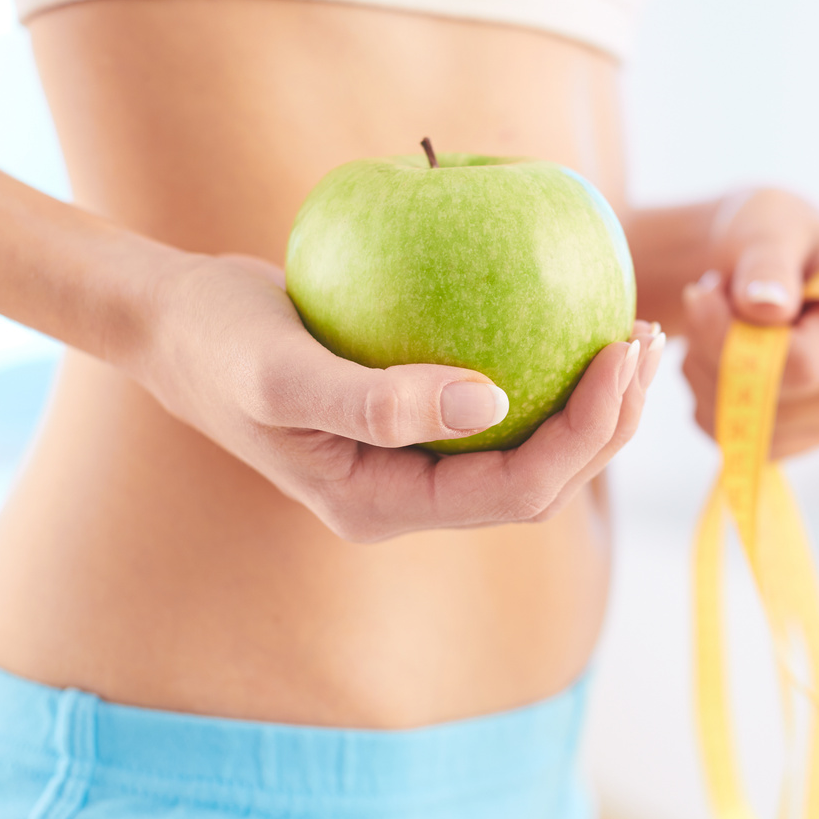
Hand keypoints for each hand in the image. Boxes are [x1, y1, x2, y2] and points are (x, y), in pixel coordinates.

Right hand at [133, 253, 665, 542]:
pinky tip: (573, 311)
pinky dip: (545, 364)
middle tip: (641, 337)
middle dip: (606, 422)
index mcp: (384, 507)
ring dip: (590, 400)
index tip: (617, 351)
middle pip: (540, 480)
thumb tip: (492, 402)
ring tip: (630, 329)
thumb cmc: (218, 342)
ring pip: (530, 445)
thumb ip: (379, 402)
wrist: (176, 324)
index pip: (515, 492)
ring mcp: (415, 459)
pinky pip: (503, 401)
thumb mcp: (283, 373)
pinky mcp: (417, 415)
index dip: (582, 434)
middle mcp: (409, 494)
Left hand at [680, 189, 818, 458]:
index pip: (800, 365)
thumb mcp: (769, 226)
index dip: (733, 339)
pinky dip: (705, 398)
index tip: (700, 292)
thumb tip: (767, 306)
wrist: (760, 259)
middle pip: (766, 399)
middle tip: (706, 296)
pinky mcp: (796, 436)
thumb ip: (768, 261)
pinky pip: (730, 438)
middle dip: (712, 349)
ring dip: (703, 372)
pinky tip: (713, 355)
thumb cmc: (772, 232)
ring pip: (742, 424)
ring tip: (716, 319)